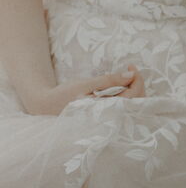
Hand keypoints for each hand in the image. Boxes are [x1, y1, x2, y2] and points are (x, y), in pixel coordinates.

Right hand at [28, 65, 145, 114]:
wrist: (47, 106)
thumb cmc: (65, 94)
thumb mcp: (86, 84)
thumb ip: (108, 80)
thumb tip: (130, 75)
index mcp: (106, 112)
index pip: (133, 97)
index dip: (137, 80)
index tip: (131, 67)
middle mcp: (110, 119)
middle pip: (136, 104)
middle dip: (138, 85)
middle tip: (130, 70)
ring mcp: (108, 120)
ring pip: (132, 107)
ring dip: (134, 91)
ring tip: (127, 77)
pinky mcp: (105, 119)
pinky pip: (123, 109)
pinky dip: (127, 97)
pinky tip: (121, 88)